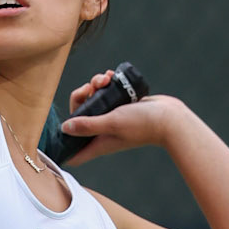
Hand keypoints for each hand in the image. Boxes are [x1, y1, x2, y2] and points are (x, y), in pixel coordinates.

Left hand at [58, 71, 181, 166]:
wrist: (169, 116)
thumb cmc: (143, 124)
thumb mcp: (112, 122)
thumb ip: (88, 125)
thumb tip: (64, 128)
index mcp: (98, 142)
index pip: (75, 152)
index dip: (63, 145)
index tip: (58, 130)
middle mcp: (103, 132)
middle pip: (79, 116)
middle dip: (81, 97)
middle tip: (91, 88)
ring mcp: (112, 118)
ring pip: (93, 100)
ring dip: (95, 85)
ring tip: (106, 78)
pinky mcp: (121, 106)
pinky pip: (106, 93)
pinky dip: (106, 83)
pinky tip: (112, 75)